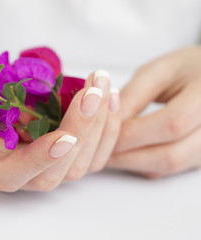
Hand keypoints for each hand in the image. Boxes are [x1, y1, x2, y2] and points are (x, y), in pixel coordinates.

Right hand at [0, 70, 120, 191]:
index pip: (11, 176)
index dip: (38, 161)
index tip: (64, 137)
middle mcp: (20, 171)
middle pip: (57, 172)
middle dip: (80, 132)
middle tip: (93, 92)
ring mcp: (46, 164)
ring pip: (82, 164)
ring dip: (100, 127)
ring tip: (103, 86)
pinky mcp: (66, 152)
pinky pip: (94, 151)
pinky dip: (107, 127)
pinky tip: (109, 96)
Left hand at [108, 46, 200, 177]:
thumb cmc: (188, 68)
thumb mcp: (158, 72)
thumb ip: (132, 96)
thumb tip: (103, 122)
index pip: (171, 124)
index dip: (131, 132)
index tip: (100, 132)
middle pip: (170, 155)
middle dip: (126, 154)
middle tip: (97, 148)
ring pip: (168, 167)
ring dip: (132, 162)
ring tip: (107, 150)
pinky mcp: (200, 157)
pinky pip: (169, 169)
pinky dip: (142, 163)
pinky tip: (125, 152)